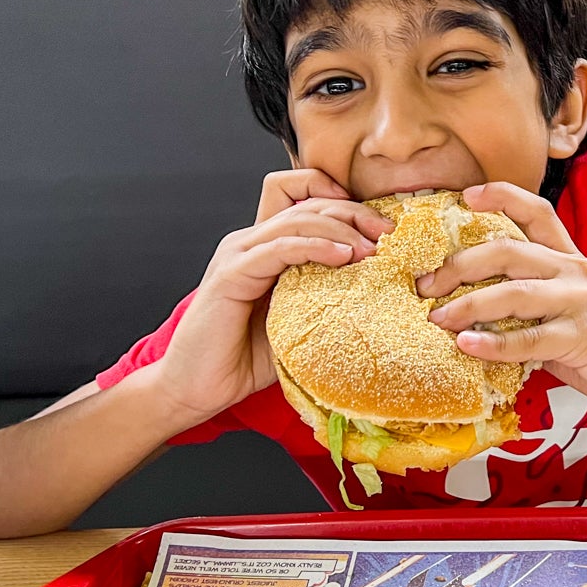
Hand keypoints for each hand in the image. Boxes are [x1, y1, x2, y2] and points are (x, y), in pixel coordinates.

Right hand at [153, 170, 393, 420]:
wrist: (198, 389)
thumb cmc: (246, 359)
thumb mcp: (299, 320)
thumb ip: (325, 296)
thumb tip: (378, 291)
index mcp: (266, 246)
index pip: (303, 197)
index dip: (342, 200)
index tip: (379, 225)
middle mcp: (250, 241)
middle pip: (307, 202)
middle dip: (353, 210)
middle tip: (387, 232)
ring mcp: (238, 254)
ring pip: (297, 219)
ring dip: (341, 228)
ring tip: (371, 248)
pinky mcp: (231, 274)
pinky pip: (279, 248)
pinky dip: (314, 247)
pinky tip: (343, 257)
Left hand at [417, 183, 586, 426]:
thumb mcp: (569, 318)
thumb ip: (531, 309)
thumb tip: (474, 316)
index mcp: (573, 261)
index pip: (537, 212)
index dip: (501, 197)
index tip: (464, 196)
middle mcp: (577, 272)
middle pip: (508, 249)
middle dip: (458, 265)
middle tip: (425, 285)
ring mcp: (584, 302)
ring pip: (514, 291)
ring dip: (467, 304)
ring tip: (436, 319)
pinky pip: (531, 338)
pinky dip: (494, 344)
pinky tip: (467, 348)